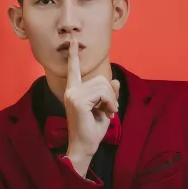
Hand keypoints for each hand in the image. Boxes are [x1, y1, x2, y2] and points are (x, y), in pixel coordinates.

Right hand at [64, 41, 119, 170]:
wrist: (85, 146)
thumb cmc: (92, 130)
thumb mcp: (104, 108)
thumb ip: (109, 94)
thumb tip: (115, 81)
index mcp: (74, 91)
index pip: (73, 70)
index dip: (74, 55)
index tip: (73, 42)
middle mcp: (71, 90)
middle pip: (100, 79)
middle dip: (111, 93)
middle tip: (110, 109)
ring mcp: (73, 95)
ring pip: (103, 85)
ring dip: (111, 99)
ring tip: (108, 112)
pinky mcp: (78, 101)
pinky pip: (103, 93)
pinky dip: (110, 102)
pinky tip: (107, 113)